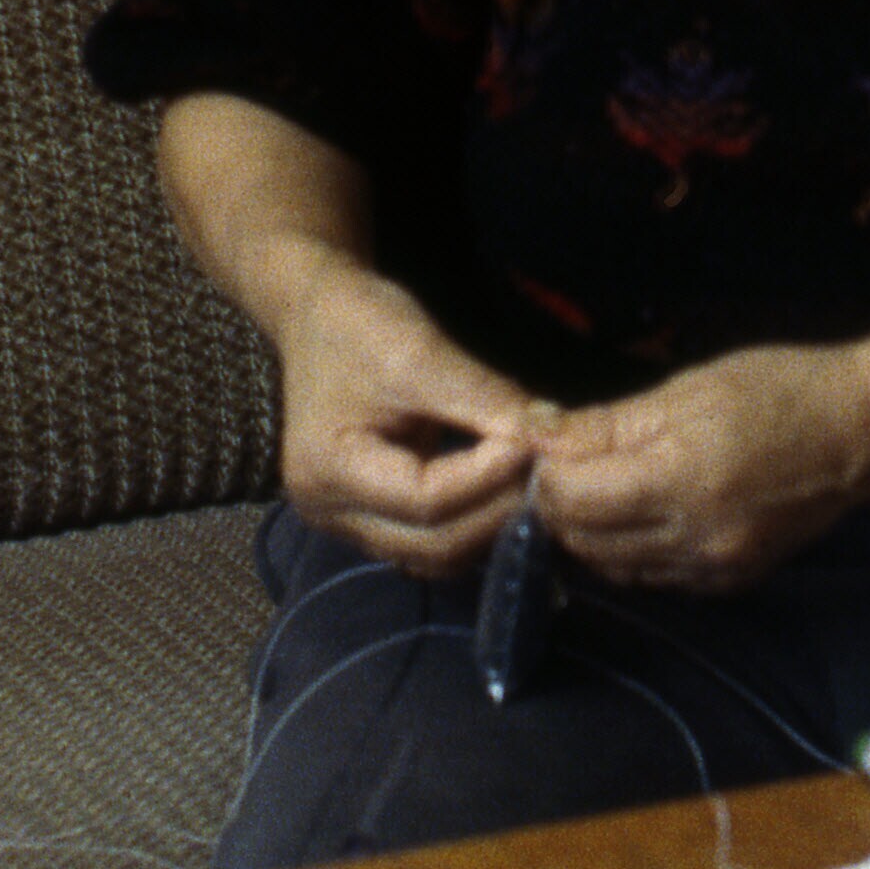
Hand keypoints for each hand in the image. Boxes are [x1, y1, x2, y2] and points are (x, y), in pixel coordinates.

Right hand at [268, 258, 538, 577]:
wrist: (316, 313)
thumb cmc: (360, 323)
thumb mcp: (421, 350)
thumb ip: (486, 398)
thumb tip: (553, 436)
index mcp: (327, 471)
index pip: (426, 502)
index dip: (489, 477)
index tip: (533, 443)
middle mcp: (329, 512)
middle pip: (433, 544)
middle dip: (498, 510)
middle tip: (545, 468)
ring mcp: (346, 523)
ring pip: (437, 555)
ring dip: (491, 525)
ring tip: (531, 479)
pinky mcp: (369, 519)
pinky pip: (430, 542)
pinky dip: (472, 523)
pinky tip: (504, 488)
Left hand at [530, 337, 869, 595]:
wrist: (863, 434)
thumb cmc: (780, 390)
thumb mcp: (690, 388)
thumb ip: (607, 422)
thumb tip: (534, 432)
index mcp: (680, 479)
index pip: (571, 499)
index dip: (544, 473)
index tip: (544, 445)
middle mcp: (694, 537)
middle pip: (584, 539)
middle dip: (560, 504)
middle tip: (564, 463)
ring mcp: (714, 567)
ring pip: (613, 566)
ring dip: (590, 531)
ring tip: (598, 486)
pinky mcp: (730, 582)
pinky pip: (654, 578)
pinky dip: (630, 551)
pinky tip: (639, 512)